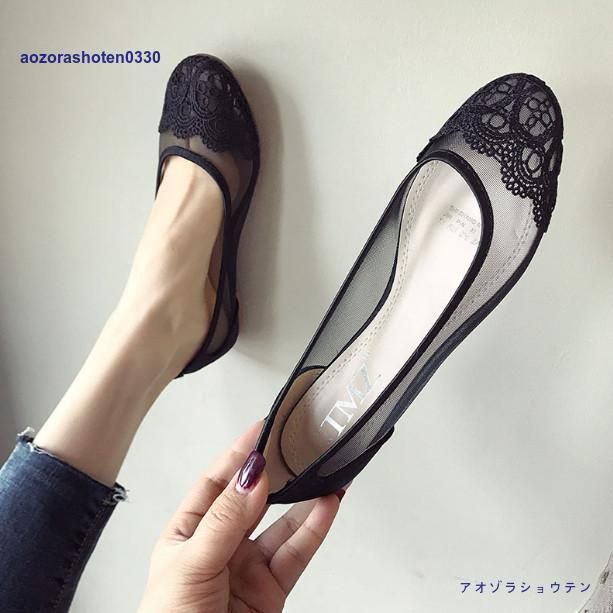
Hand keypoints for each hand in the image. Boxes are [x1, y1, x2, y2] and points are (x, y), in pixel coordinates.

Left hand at [138, 422, 342, 611]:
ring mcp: (246, 568)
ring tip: (322, 471)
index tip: (260, 430)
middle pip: (251, 499)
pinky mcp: (271, 591)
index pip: (214, 483)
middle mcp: (218, 546)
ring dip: (303, 499)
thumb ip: (225, 521)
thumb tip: (250, 476)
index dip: (237, 455)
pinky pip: (296, 553)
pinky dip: (315, 528)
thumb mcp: (191, 566)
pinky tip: (327, 504)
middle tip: (296, 446)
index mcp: (186, 534)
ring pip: (280, 524)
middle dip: (274, 473)